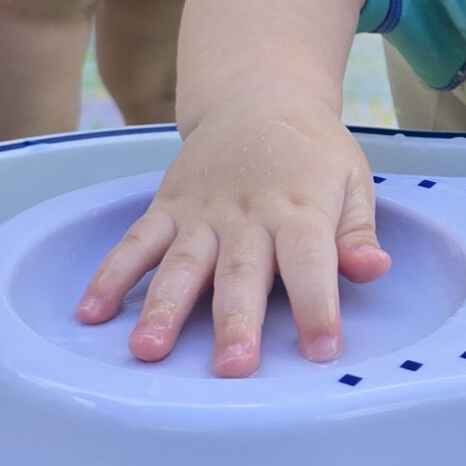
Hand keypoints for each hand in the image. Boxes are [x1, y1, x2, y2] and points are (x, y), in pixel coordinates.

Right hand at [75, 97, 390, 374]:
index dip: (317, 305)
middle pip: (241, 272)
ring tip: (148, 350)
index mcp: (301, 209)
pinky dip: (111, 274)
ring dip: (163, 306)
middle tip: (232, 367)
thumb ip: (357, 232)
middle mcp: (248, 214)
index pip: (311, 261)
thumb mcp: (352, 181)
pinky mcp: (168, 207)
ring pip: (182, 262)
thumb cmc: (313, 153)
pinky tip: (92, 312)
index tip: (321, 350)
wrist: (259, 97)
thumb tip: (373, 269)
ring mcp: (202, 211)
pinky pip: (136, 241)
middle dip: (236, 321)